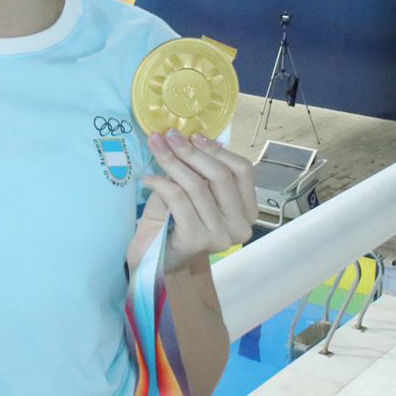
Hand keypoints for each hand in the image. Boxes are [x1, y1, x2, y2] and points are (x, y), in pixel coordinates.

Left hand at [136, 130, 255, 272]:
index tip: (193, 135)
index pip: (243, 171)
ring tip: (155, 147)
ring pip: (197, 186)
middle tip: (168, 135)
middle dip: (192, 151)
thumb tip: (197, 137)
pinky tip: (148, 179)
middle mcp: (240, 226)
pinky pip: (178, 199)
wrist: (154, 260)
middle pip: (220, 176)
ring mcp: (220, 236)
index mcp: (247, 211)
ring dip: (172, 161)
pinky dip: (162, 184)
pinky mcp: (196, 241)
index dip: (218, 150)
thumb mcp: (194, 192)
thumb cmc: (175, 222)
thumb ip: (201, 170)